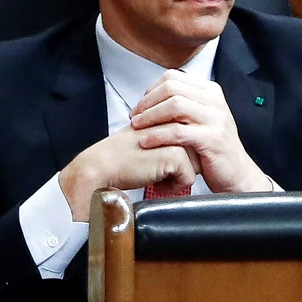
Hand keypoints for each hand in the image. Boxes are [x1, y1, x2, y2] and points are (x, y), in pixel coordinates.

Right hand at [57, 127, 198, 222]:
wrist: (103, 166)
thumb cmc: (126, 157)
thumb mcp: (153, 139)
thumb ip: (174, 138)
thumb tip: (198, 152)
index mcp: (171, 115)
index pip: (193, 142)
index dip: (177, 159)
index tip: (156, 161)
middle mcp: (176, 122)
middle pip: (198, 154)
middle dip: (180, 168)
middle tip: (153, 166)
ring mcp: (177, 137)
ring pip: (196, 167)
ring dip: (177, 177)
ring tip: (152, 172)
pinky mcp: (175, 154)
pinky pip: (188, 179)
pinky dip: (172, 186)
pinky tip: (153, 180)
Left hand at [129, 69, 273, 193]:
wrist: (237, 175)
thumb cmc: (213, 151)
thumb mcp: (200, 120)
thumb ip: (182, 106)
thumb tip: (152, 97)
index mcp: (210, 92)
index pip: (173, 77)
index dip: (151, 90)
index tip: (140, 106)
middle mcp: (215, 101)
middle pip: (172, 88)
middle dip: (147, 102)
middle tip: (135, 116)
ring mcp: (216, 119)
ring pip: (175, 105)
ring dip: (150, 116)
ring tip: (137, 127)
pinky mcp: (213, 139)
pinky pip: (178, 131)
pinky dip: (157, 135)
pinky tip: (145, 142)